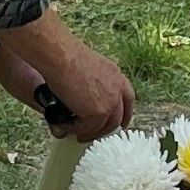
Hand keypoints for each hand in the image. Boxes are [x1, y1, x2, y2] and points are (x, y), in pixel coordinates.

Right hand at [11, 24, 133, 133]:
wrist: (61, 57)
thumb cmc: (68, 56)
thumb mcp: (91, 68)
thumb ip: (95, 84)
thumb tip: (86, 97)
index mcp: (117, 77)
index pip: (128, 100)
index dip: (125, 114)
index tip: (121, 123)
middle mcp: (117, 90)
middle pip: (116, 118)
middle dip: (105, 129)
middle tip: (93, 133)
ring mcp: (109, 103)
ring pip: (102, 127)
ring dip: (89, 132)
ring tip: (77, 133)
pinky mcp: (97, 113)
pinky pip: (87, 128)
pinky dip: (76, 129)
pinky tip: (68, 126)